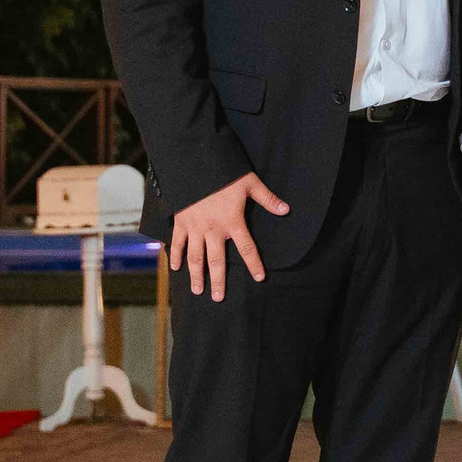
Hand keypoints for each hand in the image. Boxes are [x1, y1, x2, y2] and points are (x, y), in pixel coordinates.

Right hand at [170, 171, 289, 301]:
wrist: (194, 163)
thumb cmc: (224, 173)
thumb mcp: (250, 183)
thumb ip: (267, 199)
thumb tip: (286, 210)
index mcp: (232, 222)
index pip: (247, 248)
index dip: (254, 264)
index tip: (259, 278)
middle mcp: (213, 229)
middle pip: (216, 261)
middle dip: (218, 281)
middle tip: (218, 298)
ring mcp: (195, 227)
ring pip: (195, 257)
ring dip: (196, 275)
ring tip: (197, 290)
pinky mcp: (181, 221)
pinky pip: (177, 243)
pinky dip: (175, 256)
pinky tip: (175, 268)